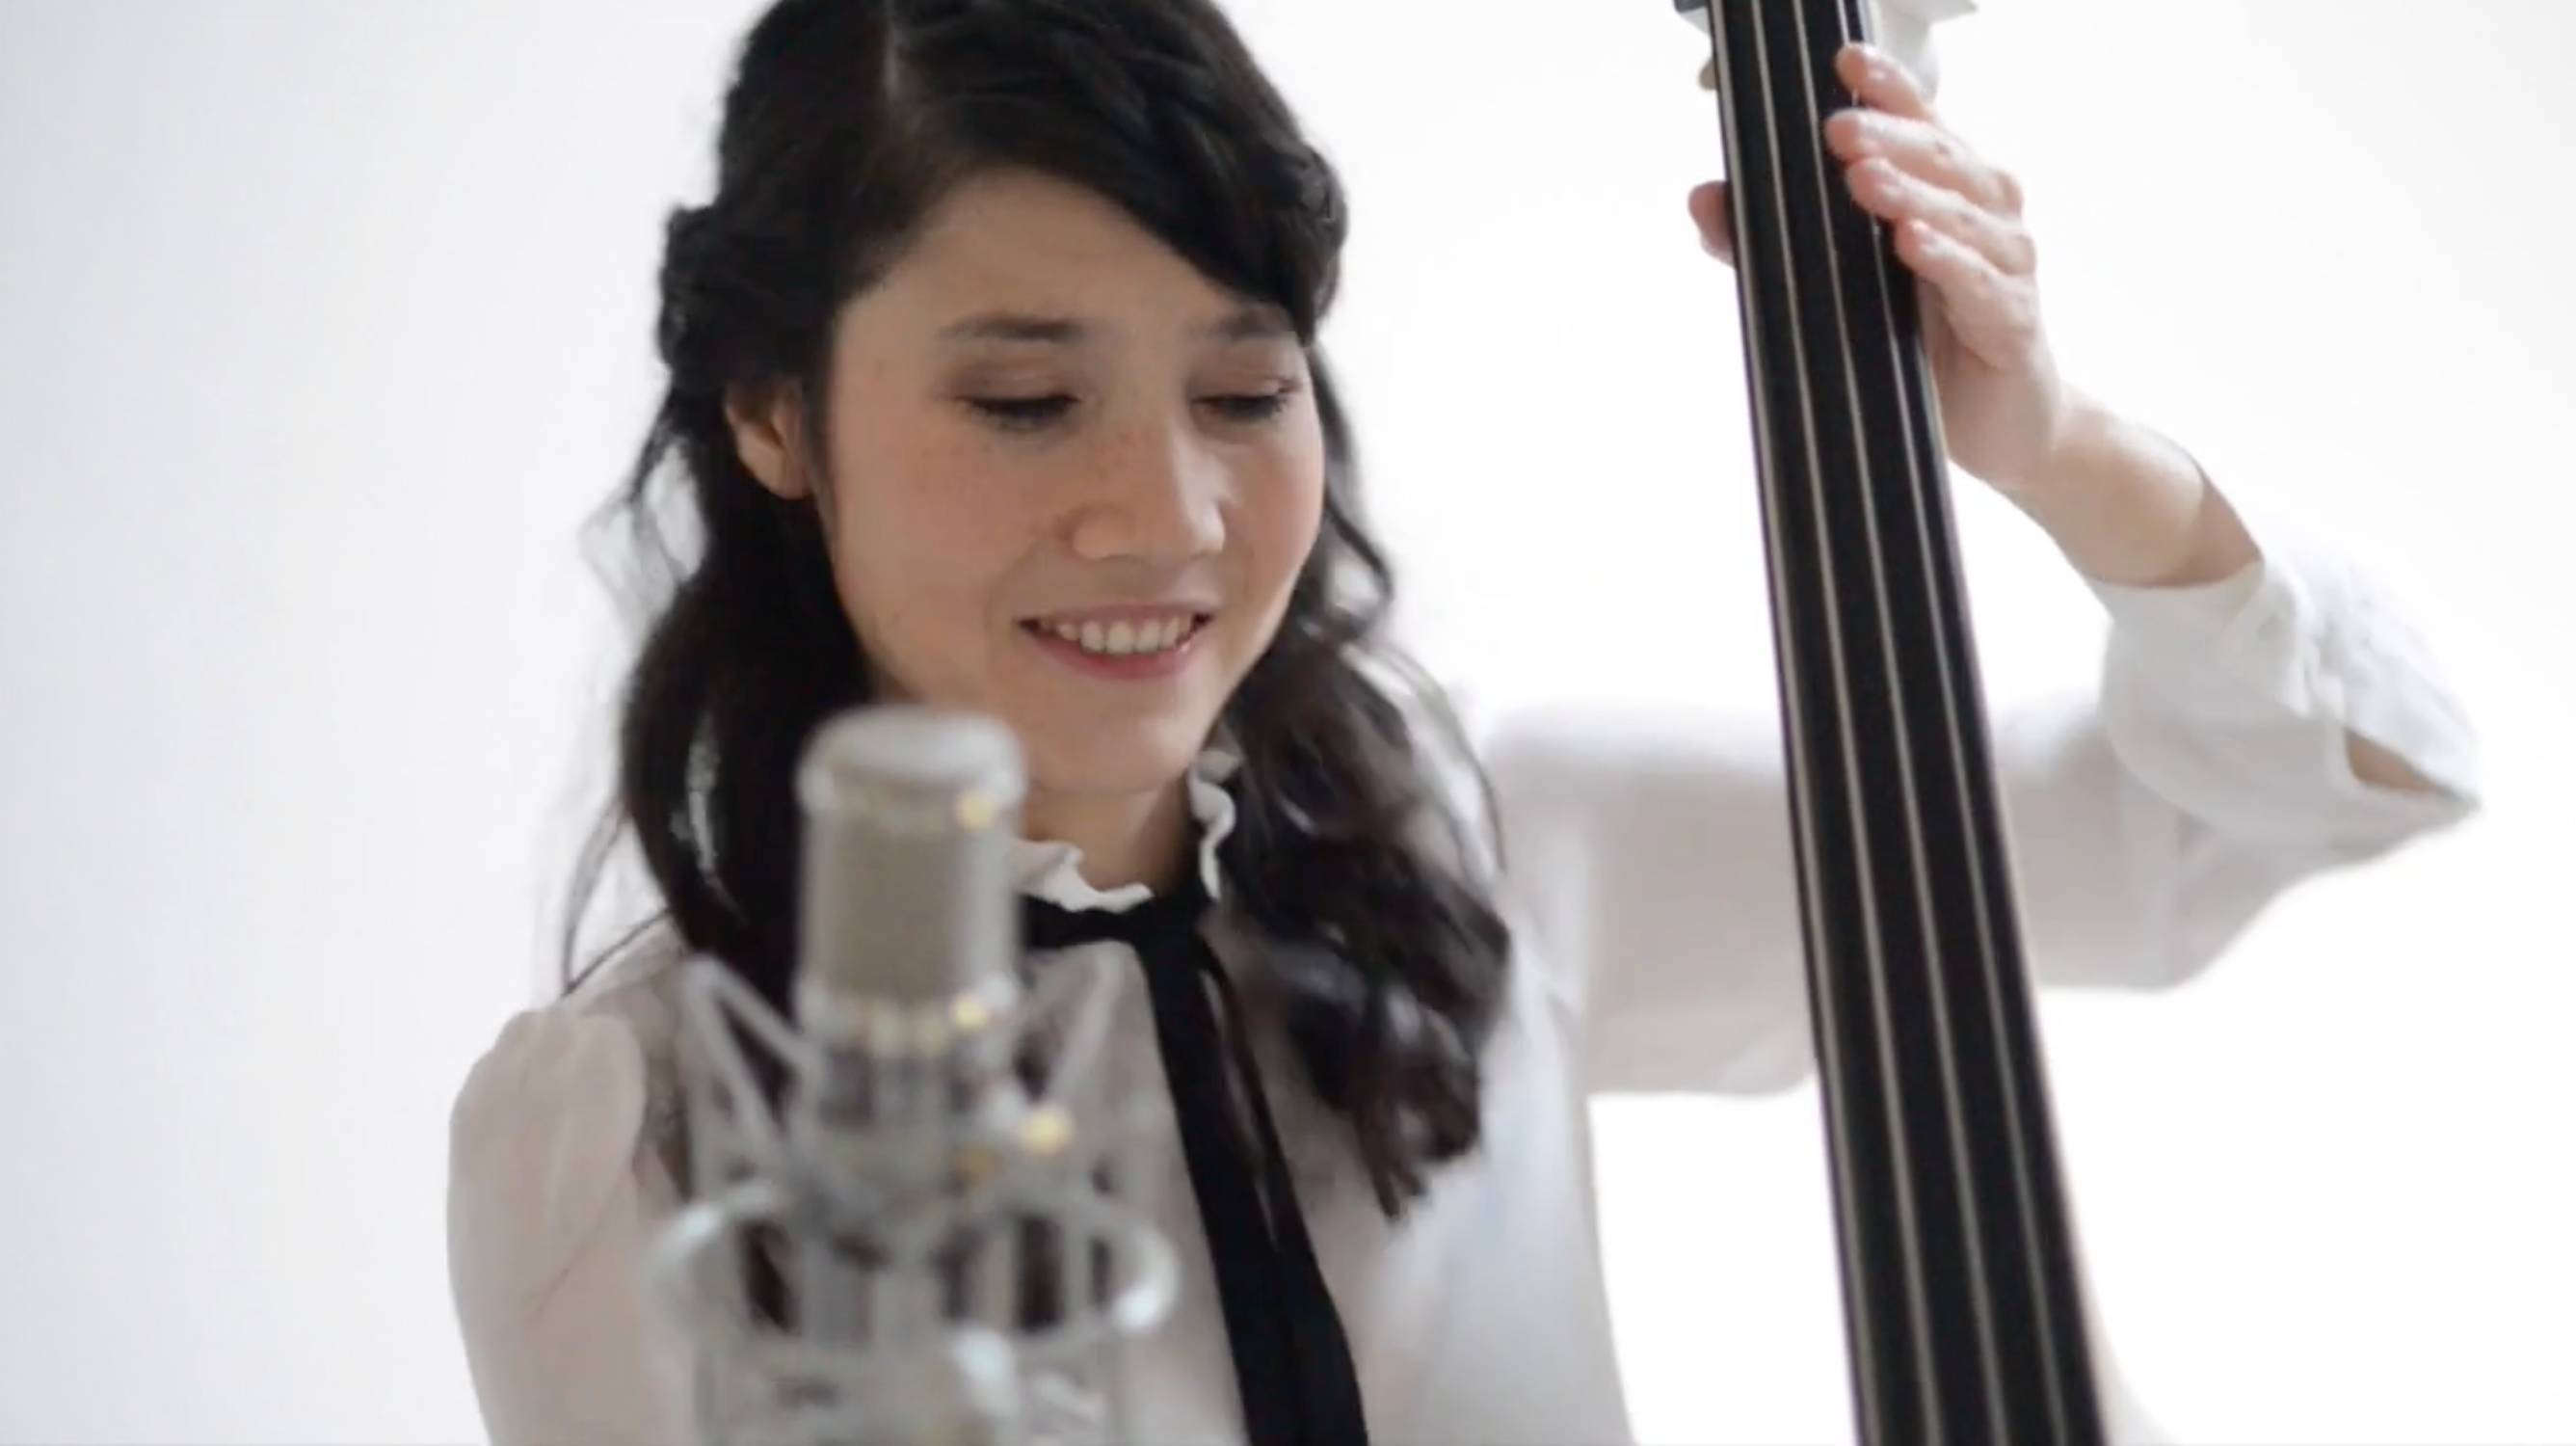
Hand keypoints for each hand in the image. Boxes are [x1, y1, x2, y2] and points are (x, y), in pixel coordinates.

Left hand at [1689, 42, 2076, 498]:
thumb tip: (1704, 200)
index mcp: (1947, 194)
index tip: (1848, 60)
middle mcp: (1985, 216)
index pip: (1920, 125)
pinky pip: (1979, 284)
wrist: (2003, 429)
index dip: (1890, 89)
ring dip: (1911, 192)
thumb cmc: (1925, 347)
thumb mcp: (1837, 291)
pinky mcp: (2011, 323)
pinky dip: (1945, 261)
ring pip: (1962, 214)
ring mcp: (2005, 266)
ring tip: (1863, 177)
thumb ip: (1770, 246)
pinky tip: (1911, 246)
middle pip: (1941, 159)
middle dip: (1890, 136)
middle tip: (1838, 127)